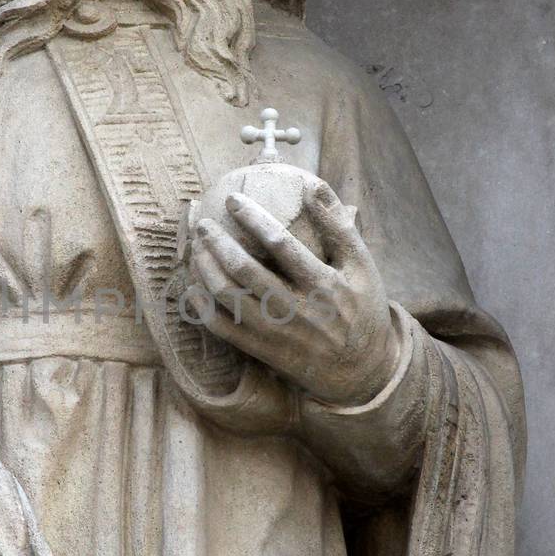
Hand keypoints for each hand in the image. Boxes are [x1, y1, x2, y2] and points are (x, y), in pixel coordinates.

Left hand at [188, 178, 400, 405]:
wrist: (361, 370)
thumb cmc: (362, 308)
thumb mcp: (361, 265)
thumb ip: (338, 224)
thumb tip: (312, 185)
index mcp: (323, 284)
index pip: (280, 243)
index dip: (252, 218)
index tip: (234, 199)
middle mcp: (296, 309)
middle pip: (244, 270)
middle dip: (217, 242)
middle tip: (203, 223)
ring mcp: (276, 332)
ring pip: (228, 297)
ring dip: (205, 269)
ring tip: (196, 248)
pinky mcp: (262, 350)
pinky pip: (222, 328)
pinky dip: (202, 306)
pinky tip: (192, 287)